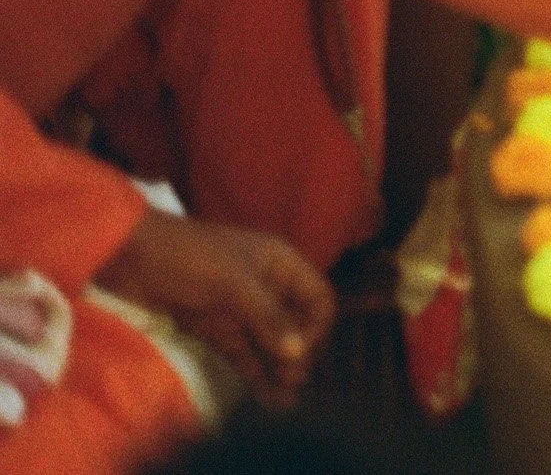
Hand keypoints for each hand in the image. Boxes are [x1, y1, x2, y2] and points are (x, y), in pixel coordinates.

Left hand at [98, 210, 334, 409]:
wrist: (127, 256)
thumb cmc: (188, 255)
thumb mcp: (233, 282)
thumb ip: (267, 317)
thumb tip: (298, 353)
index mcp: (280, 264)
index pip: (316, 298)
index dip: (315, 326)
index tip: (300, 351)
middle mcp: (265, 288)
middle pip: (294, 325)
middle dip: (298, 354)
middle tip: (294, 381)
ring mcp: (239, 310)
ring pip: (268, 345)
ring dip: (278, 370)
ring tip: (286, 402)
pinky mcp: (214, 329)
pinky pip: (242, 355)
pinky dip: (254, 375)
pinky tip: (267, 397)